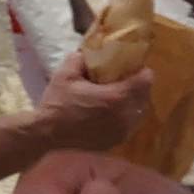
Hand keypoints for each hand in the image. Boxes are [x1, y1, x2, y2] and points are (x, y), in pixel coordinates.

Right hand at [27, 57, 151, 157]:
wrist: (47, 134)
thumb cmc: (57, 103)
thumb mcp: (65, 75)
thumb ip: (80, 59)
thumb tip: (89, 52)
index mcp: (117, 97)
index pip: (146, 80)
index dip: (141, 71)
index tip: (133, 68)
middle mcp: (126, 115)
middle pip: (145, 96)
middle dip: (138, 86)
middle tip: (125, 80)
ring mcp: (124, 130)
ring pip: (140, 111)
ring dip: (133, 102)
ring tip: (119, 96)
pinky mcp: (118, 140)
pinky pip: (131, 124)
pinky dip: (126, 116)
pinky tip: (112, 112)